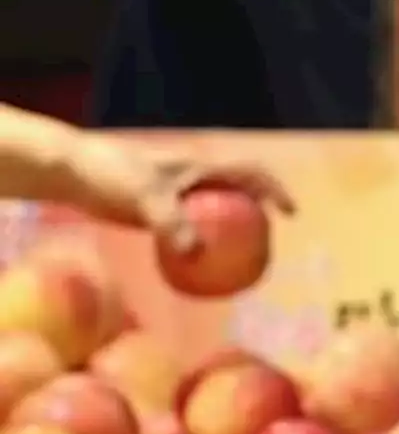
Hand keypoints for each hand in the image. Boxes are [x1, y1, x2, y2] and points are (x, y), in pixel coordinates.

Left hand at [66, 135, 294, 252]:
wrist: (72, 170)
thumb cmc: (110, 175)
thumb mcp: (145, 199)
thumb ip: (171, 224)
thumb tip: (195, 254)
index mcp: (201, 165)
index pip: (250, 172)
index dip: (275, 190)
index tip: (291, 214)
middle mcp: (196, 176)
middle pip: (241, 192)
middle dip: (261, 214)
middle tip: (269, 244)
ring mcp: (180, 191)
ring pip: (219, 210)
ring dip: (235, 230)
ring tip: (243, 259)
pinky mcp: (162, 206)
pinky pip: (194, 225)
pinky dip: (205, 243)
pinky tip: (200, 268)